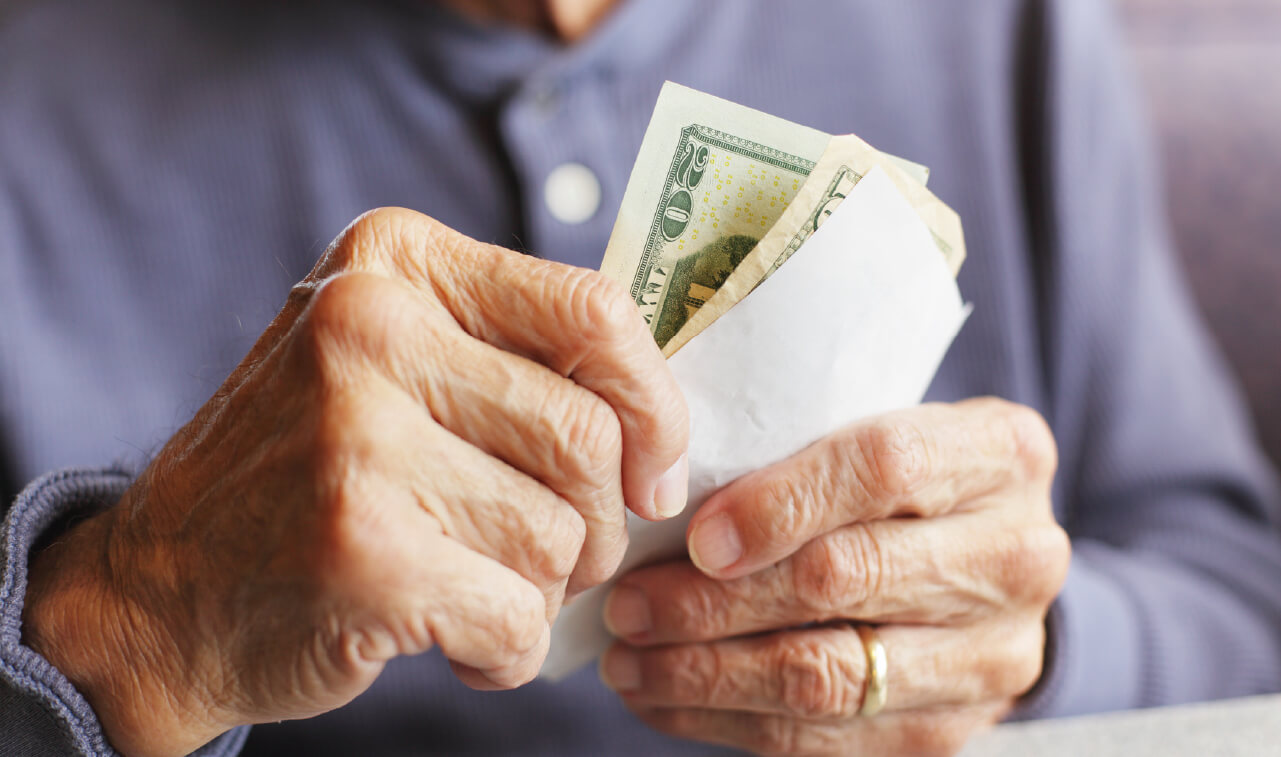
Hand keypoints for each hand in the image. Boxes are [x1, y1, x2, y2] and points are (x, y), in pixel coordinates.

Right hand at [22, 208, 688, 756]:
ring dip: (544, 592)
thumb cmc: (314, 473)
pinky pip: (516, 617)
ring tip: (480, 591)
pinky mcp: (358, 546)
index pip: (593, 310)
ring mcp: (355, 434)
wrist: (161, 588)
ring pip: (559, 535)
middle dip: (599, 524)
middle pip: (586, 436)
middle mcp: (369, 325)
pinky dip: (509, 651)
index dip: (655, 406)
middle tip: (558, 559)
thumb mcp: (395, 362)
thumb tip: (663, 422)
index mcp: (396, 259)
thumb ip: (515, 358)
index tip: (656, 475)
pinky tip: (461, 642)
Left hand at [599, 399, 1067, 755]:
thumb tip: (661, 492)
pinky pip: (827, 740)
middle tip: (627, 605)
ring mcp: (995, 654)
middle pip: (846, 579)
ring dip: (708, 672)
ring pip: (830, 676)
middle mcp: (1016, 555)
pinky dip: (730, 721)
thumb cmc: (901, 480)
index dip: (780, 503)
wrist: (989, 563)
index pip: (885, 466)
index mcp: (999, 452)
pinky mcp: (954, 727)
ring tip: (628, 659)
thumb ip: (798, 440)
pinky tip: (666, 698)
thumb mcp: (878, 425)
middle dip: (716, 601)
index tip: (694, 538)